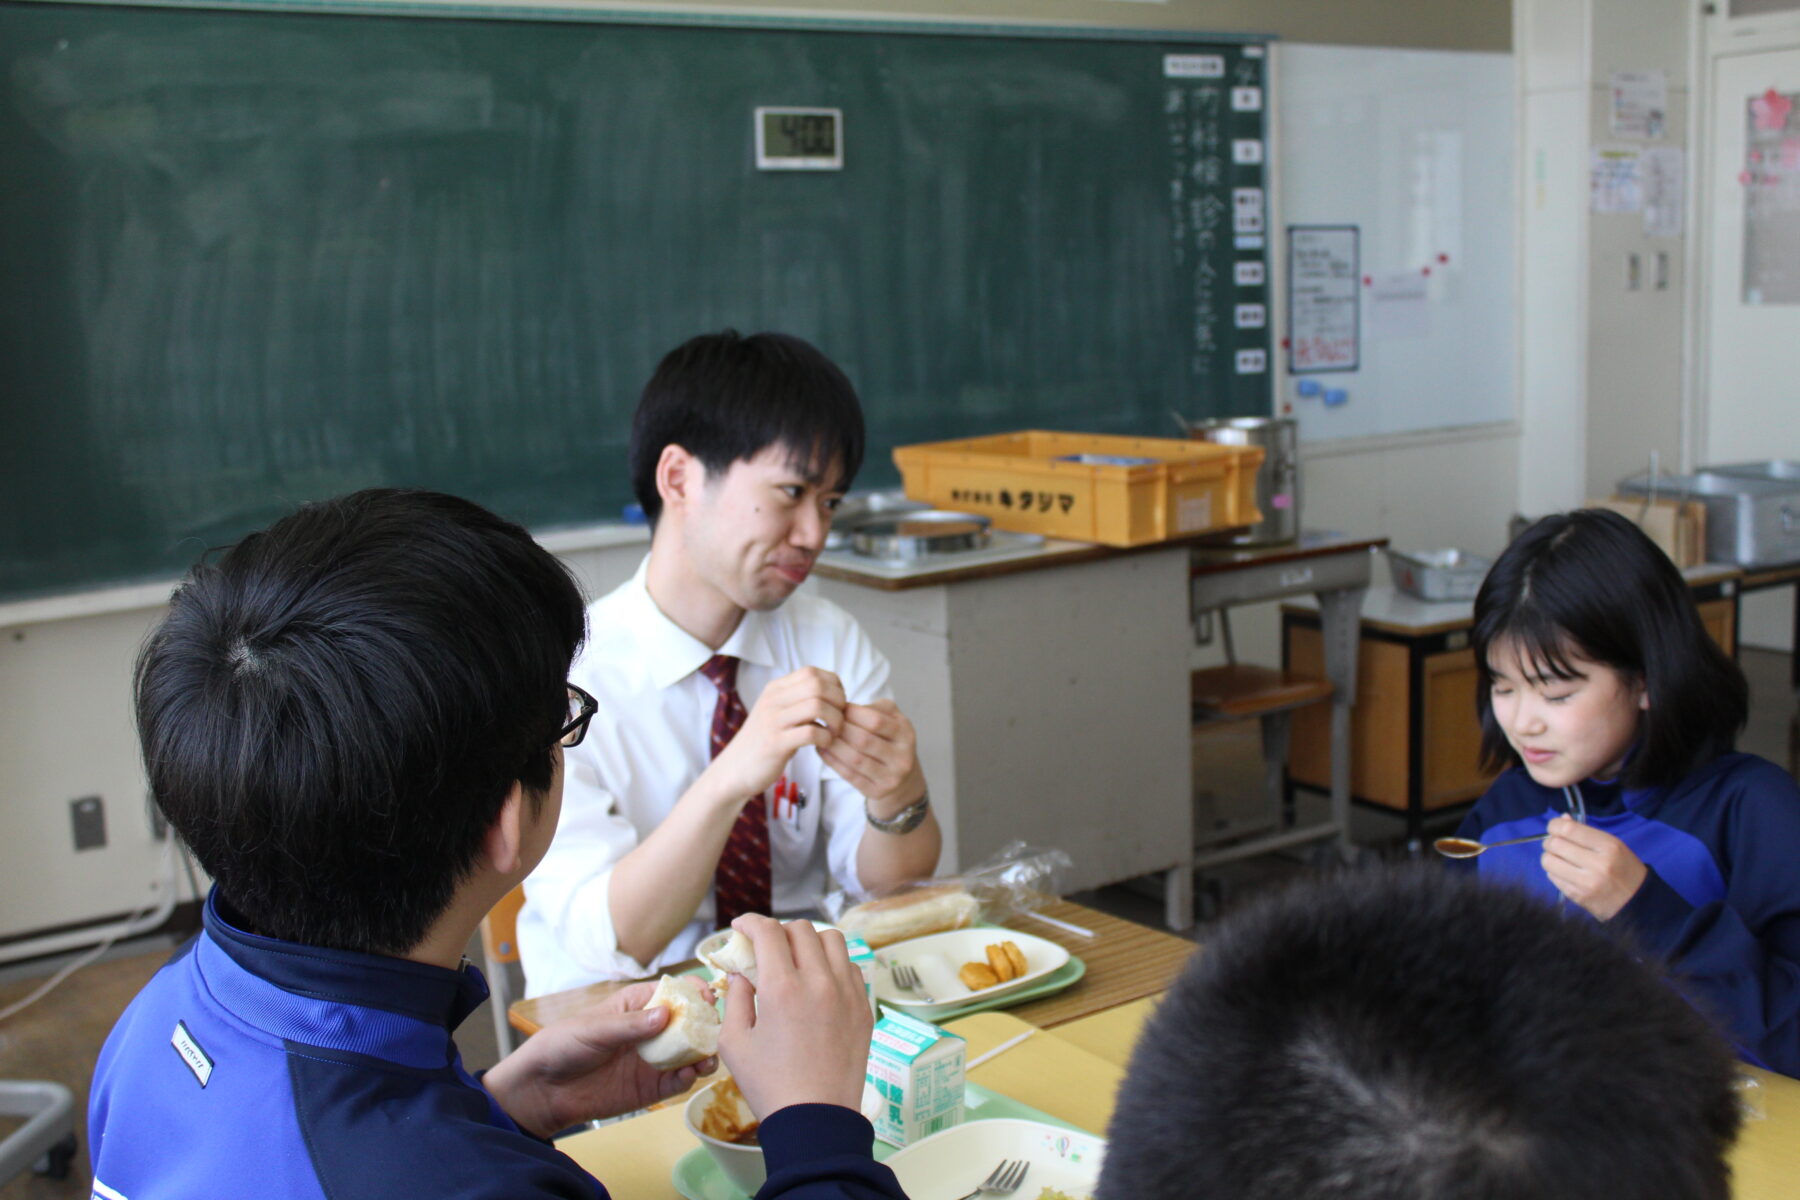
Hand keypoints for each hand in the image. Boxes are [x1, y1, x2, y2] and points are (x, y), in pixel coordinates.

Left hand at [480, 981, 717, 1138]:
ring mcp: (653, 1059)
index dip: (693, 991)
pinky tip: (688, 1075)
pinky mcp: (651, 1087)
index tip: (708, 997)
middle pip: (690, 1022)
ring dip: (704, 1054)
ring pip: (690, 1052)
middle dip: (706, 1025)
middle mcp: (651, 1030)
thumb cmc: (562, 1045)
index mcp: (637, 1005)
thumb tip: (667, 1015)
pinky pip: (678, 1081)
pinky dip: (688, 1077)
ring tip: (706, 1059)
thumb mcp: (593, 1029)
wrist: (543, 1090)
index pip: (673, 991)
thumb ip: (630, 1025)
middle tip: (714, 1032)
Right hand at [703, 668, 846, 806]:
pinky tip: (823, 745)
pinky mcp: (775, 744)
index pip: (812, 672)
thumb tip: (832, 691)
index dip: (833, 685)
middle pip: (817, 685)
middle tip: (839, 719)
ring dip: (835, 720)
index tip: (837, 703)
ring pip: (817, 706)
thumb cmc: (764, 742)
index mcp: (775, 689)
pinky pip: (811, 733)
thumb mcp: (777, 712)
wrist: (734, 770)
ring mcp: (772, 721)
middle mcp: (772, 700)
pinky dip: (826, 738)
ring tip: (833, 732)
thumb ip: (798, 699)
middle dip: (838, 701)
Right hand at [718, 915, 873, 1117]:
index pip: (768, 932)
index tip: (740, 927)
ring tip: (797, 958)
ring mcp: (847, 993)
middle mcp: (819, 982)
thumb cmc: (769, 1085)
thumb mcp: (734, 1043)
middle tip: (765, 947)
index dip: (750, 922)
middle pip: (802, 929)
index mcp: (782, 988)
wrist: (816, 1121)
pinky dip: (834, 964)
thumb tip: (741, 974)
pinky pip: (852, 967)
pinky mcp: (863, 1008)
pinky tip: (820, 981)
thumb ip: (734, 999)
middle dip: (778, 931)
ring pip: (834, 940)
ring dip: (811, 941)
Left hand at [821, 699, 924, 814]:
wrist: (901, 777)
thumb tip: (844, 707)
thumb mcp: (892, 718)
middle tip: (825, 722)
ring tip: (821, 735)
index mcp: (906, 734)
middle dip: (840, 729)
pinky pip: (850, 775)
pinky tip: (823, 750)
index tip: (837, 708)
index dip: (852, 713)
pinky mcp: (877, 792)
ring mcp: (891, 778)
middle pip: (864, 740)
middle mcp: (902, 757)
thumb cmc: (890, 739)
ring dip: (833, 746)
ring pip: (855, 759)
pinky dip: (832, 761)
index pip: (875, 721)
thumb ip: (874, 708)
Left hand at [1541, 815, 1647, 920]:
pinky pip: (1552, 878)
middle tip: (1557, 845)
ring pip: (1548, 862)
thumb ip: (1585, 831)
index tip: (1555, 828)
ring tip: (1560, 859)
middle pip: (1555, 844)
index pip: (1568, 829)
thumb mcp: (1612, 845)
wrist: (1637, 901)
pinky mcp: (1577, 896)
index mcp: (1608, 846)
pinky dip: (1554, 872)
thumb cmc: (1624, 868)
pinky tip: (1566, 873)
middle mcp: (1597, 864)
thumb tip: (1561, 819)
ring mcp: (1586, 883)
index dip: (1554, 825)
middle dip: (1550, 842)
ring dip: (1550, 857)